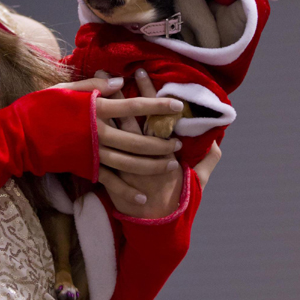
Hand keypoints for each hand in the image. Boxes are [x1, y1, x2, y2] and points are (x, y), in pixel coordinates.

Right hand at [50, 77, 183, 203]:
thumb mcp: (66, 89)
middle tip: (178, 142)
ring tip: (171, 164)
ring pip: (129, 163)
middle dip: (161, 141)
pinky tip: (143, 199)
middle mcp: (98, 132)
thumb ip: (95, 86)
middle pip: (137, 140)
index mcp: (96, 109)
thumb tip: (120, 82)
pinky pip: (110, 182)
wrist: (19, 135)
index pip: (133, 106)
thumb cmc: (42, 107)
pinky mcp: (86, 168)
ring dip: (152, 166)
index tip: (177, 105)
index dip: (157, 105)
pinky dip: (126, 192)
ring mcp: (93, 153)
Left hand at [94, 69, 221, 218]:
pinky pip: (96, 151)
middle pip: (129, 119)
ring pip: (110, 131)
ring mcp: (122, 165)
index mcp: (161, 153)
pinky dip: (88, 138)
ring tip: (95, 85)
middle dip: (122, 94)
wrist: (153, 229)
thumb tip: (217, 142)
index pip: (154, 116)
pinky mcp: (108, 175)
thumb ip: (206, 162)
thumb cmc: (173, 203)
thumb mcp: (194, 184)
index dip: (146, 94)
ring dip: (103, 108)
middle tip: (113, 71)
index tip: (143, 73)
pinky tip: (82, 118)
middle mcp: (140, 155)